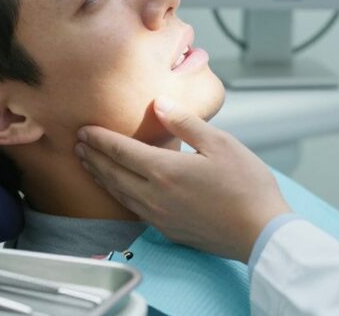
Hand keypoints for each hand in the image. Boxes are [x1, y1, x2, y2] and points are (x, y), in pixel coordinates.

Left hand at [75, 97, 291, 262]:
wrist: (260, 233)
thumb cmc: (247, 186)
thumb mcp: (220, 144)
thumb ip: (185, 123)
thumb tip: (158, 104)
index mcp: (164, 171)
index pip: (121, 151)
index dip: (100, 139)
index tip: (84, 130)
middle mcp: (155, 197)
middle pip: (113, 174)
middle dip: (93, 158)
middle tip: (78, 145)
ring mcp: (160, 217)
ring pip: (119, 195)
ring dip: (101, 177)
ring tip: (90, 165)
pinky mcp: (169, 231)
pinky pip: (134, 210)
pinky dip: (119, 195)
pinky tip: (120, 191)